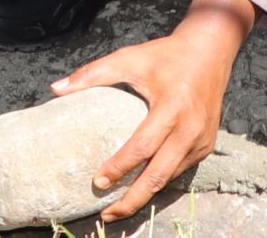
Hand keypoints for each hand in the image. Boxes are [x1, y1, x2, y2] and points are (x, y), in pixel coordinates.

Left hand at [53, 0, 254, 220]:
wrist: (210, 51)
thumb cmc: (165, 55)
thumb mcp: (129, 58)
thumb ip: (93, 74)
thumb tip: (56, 89)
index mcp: (172, 107)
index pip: (143, 146)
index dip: (120, 167)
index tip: (98, 182)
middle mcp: (191, 129)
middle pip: (159, 175)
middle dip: (132, 200)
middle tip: (106, 214)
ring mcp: (202, 141)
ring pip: (170, 178)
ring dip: (145, 196)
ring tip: (118, 208)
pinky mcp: (206, 146)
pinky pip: (180, 171)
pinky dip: (159, 182)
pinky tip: (140, 189)